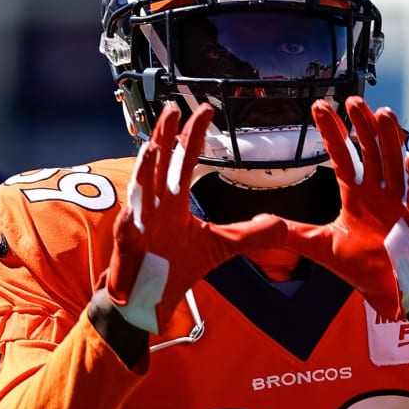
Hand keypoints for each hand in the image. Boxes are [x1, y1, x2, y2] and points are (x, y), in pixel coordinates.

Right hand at [107, 102, 287, 332]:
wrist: (145, 299)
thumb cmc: (174, 267)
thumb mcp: (219, 248)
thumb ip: (248, 235)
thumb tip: (281, 223)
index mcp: (174, 202)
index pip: (185, 161)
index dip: (193, 136)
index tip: (204, 110)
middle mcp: (155, 207)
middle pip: (159, 165)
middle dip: (164, 137)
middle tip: (171, 108)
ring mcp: (139, 226)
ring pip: (141, 193)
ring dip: (144, 172)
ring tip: (151, 148)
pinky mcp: (129, 251)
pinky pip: (128, 235)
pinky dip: (130, 223)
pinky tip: (132, 213)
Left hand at [283, 96, 408, 317]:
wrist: (394, 293)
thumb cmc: (365, 267)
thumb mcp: (323, 247)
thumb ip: (295, 233)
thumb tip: (261, 223)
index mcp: (356, 195)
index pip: (343, 157)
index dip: (332, 133)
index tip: (320, 107)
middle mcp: (379, 192)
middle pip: (370, 151)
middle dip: (362, 126)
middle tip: (352, 100)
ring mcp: (400, 202)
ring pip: (394, 164)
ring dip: (390, 140)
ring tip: (382, 114)